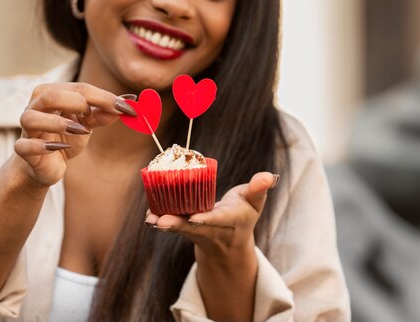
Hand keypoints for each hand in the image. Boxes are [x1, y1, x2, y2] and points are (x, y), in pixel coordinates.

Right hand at [13, 82, 135, 185]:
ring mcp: (26, 128)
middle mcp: (35, 106)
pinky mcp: (22, 149)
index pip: (80, 89)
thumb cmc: (64, 138)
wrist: (45, 165)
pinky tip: (61, 148)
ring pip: (32, 117)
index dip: (105, 98)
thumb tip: (129, 102)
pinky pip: (25, 145)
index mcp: (52, 93)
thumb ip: (103, 113)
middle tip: (92, 115)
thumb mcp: (87, 124)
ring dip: (58, 123)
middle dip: (76, 102)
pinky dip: (43, 146)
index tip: (128, 108)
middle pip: (51, 95)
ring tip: (80, 131)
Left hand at [145, 172, 279, 255]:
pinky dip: (160, 221)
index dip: (208, 219)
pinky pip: (173, 227)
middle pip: (194, 229)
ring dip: (165, 225)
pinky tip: (149, 216)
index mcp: (232, 221)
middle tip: (162, 222)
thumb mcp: (254, 202)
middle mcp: (214, 230)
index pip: (220, 220)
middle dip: (178, 225)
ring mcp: (199, 233)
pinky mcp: (186, 231)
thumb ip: (259, 188)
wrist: (230, 243)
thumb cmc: (243, 214)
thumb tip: (270, 176)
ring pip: (180, 230)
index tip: (195, 218)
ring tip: (151, 220)